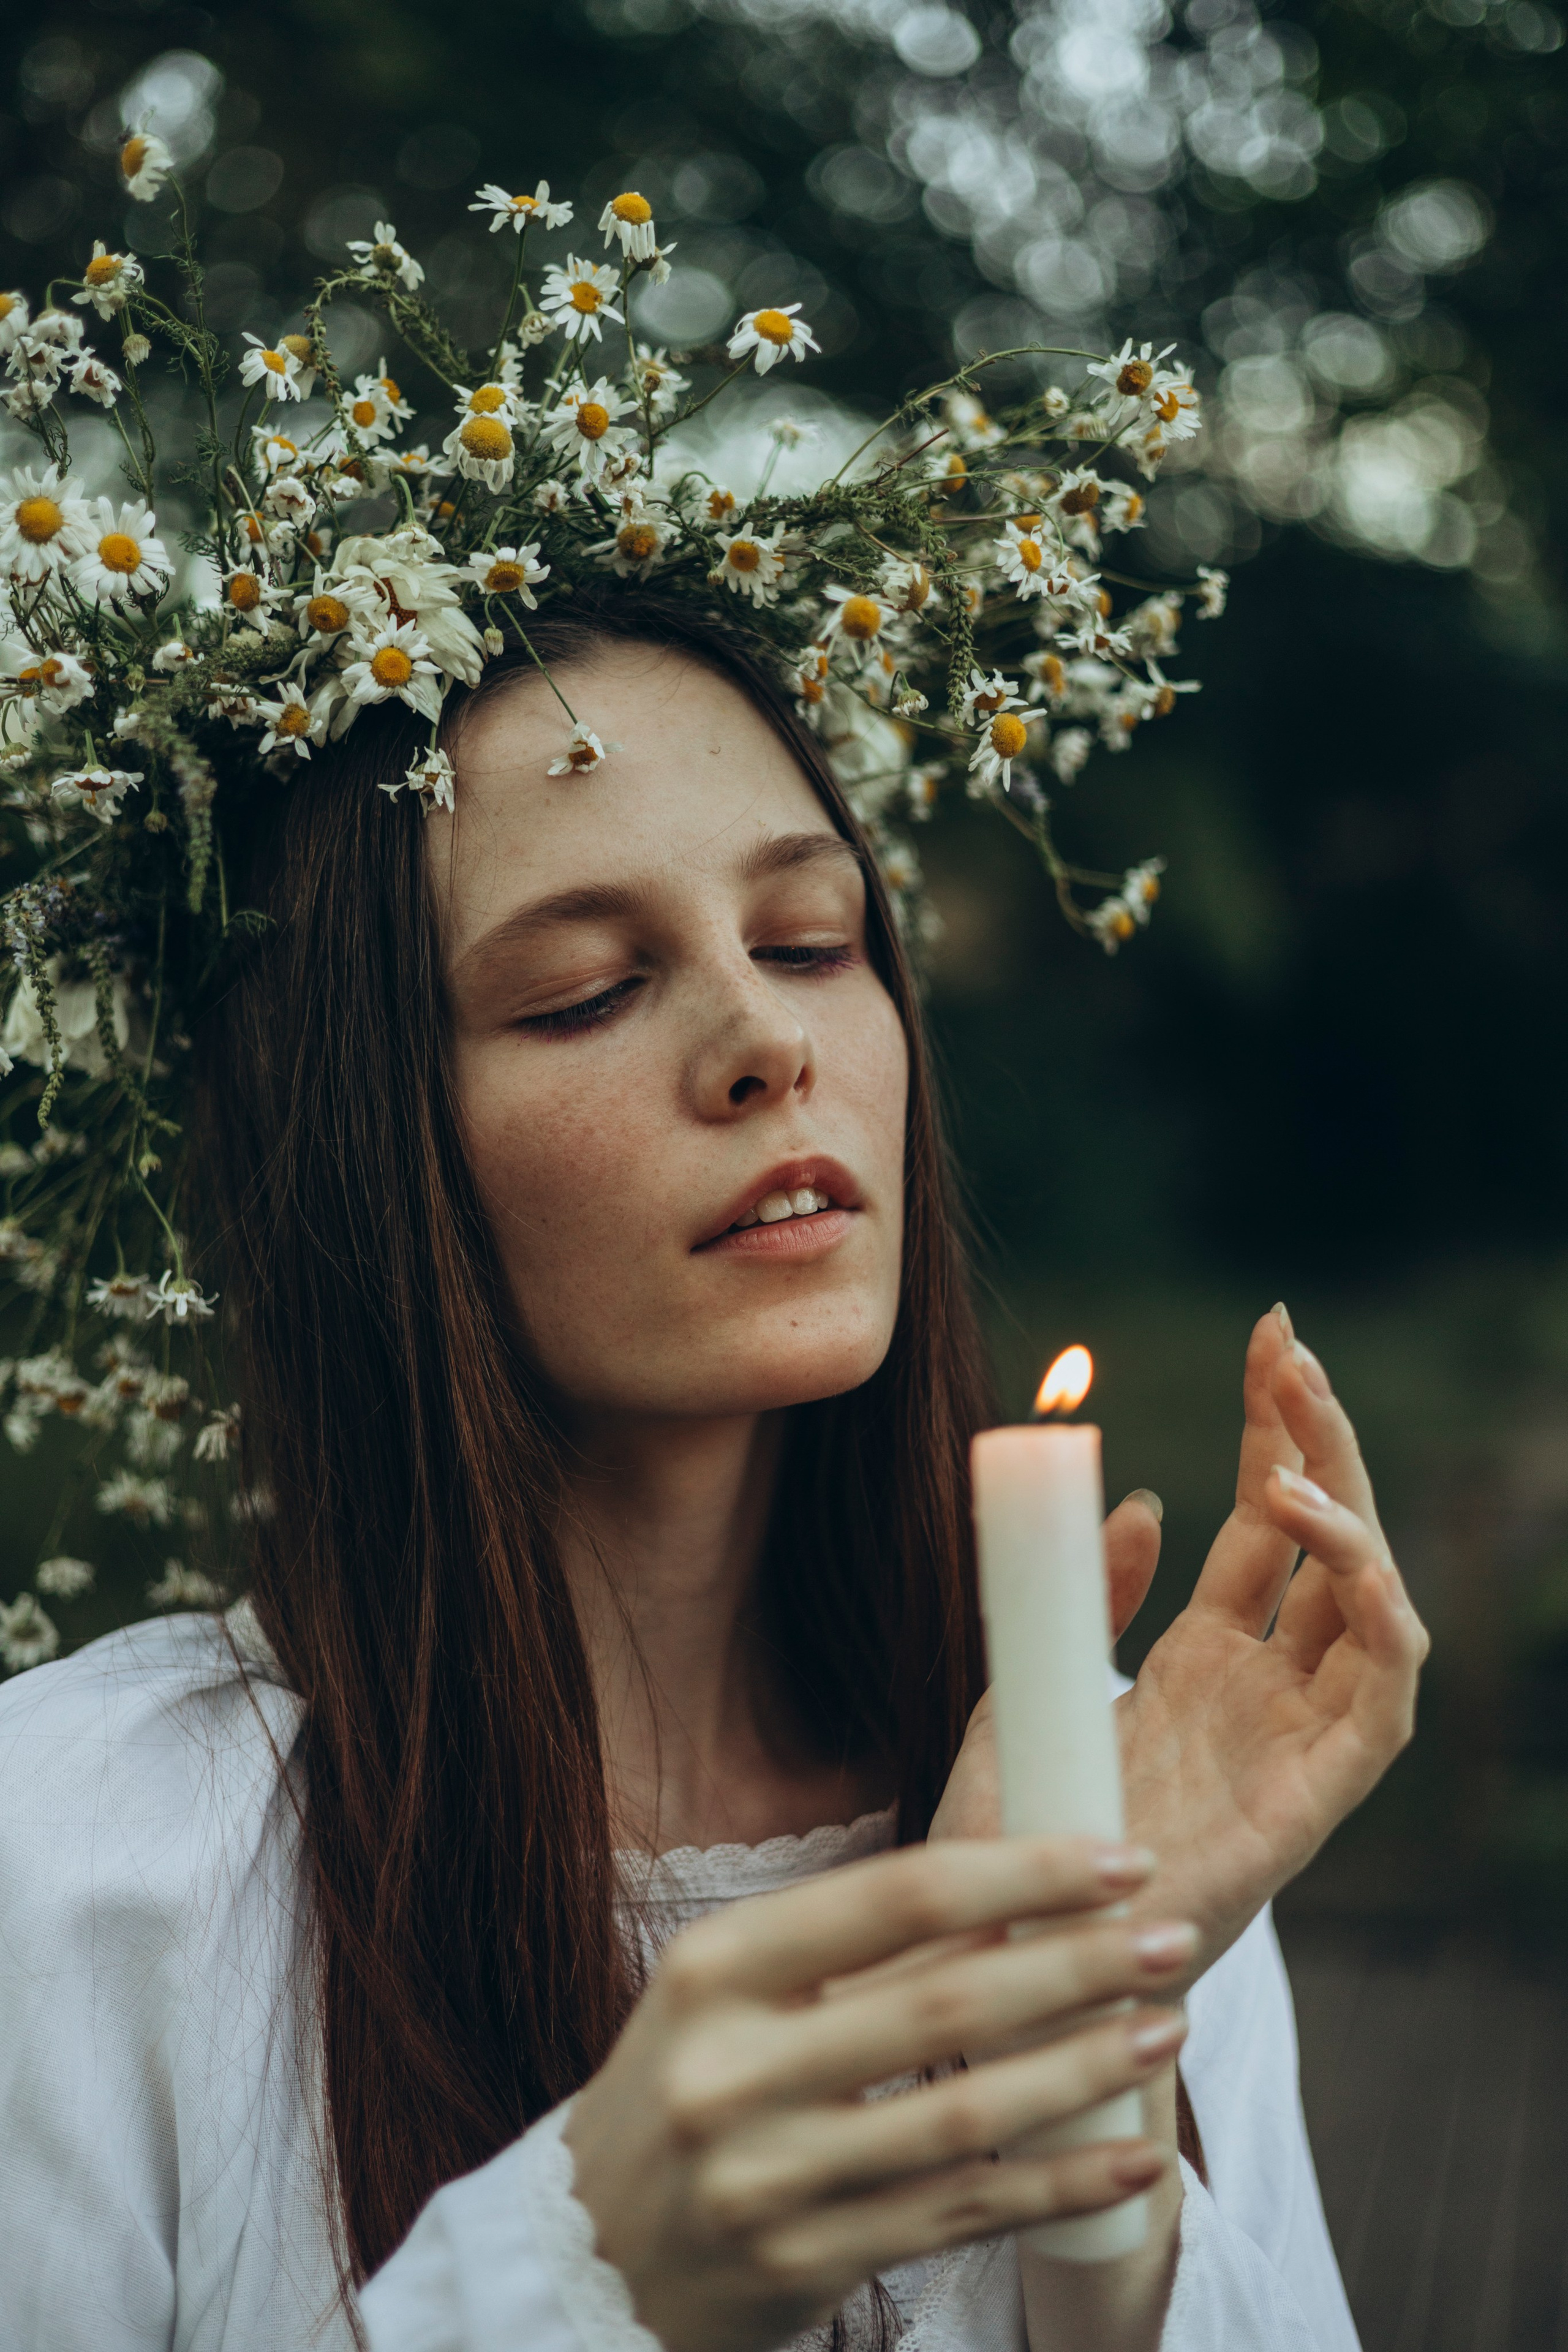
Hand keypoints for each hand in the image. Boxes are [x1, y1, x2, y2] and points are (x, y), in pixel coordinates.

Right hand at [565, 1838, 1193, 2351]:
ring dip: (1085, 2070)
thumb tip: (1016, 1895)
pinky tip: (1130, 2157)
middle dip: (1078, 1963)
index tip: (1115, 1857)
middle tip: (1172, 1934)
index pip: (895, 1896)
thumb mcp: (733, 1998)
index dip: (1018, 1872)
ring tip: (1167, 2027)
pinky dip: (1056, 2183)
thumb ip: (853, 1953)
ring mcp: (767, 2175)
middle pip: (944, 2002)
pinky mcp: (804, 2262)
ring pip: (965, 2115)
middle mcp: (733, 2067)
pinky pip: (959, 2215)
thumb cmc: (684, 2092)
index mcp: (715, 1967)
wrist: (584, 2257)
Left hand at [930, 1310, 1429, 1989]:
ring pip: (1370, 1609)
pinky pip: (1384, 1705)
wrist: (995, 1956)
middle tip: (1291, 1352)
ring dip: (1351, 1520)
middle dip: (1318, 1441)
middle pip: (1322, 1543)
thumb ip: (1086, 1595)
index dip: (1274, 1428)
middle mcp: (1262, 1691)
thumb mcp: (1028, 1679)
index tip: (1271, 1332)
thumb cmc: (1008, 1835)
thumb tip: (1141, 1504)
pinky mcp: (1311, 1805)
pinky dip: (1380, 1622)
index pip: (1262, 1522)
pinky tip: (1341, 1555)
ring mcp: (1291, 1743)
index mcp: (1202, 1659)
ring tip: (1292, 1465)